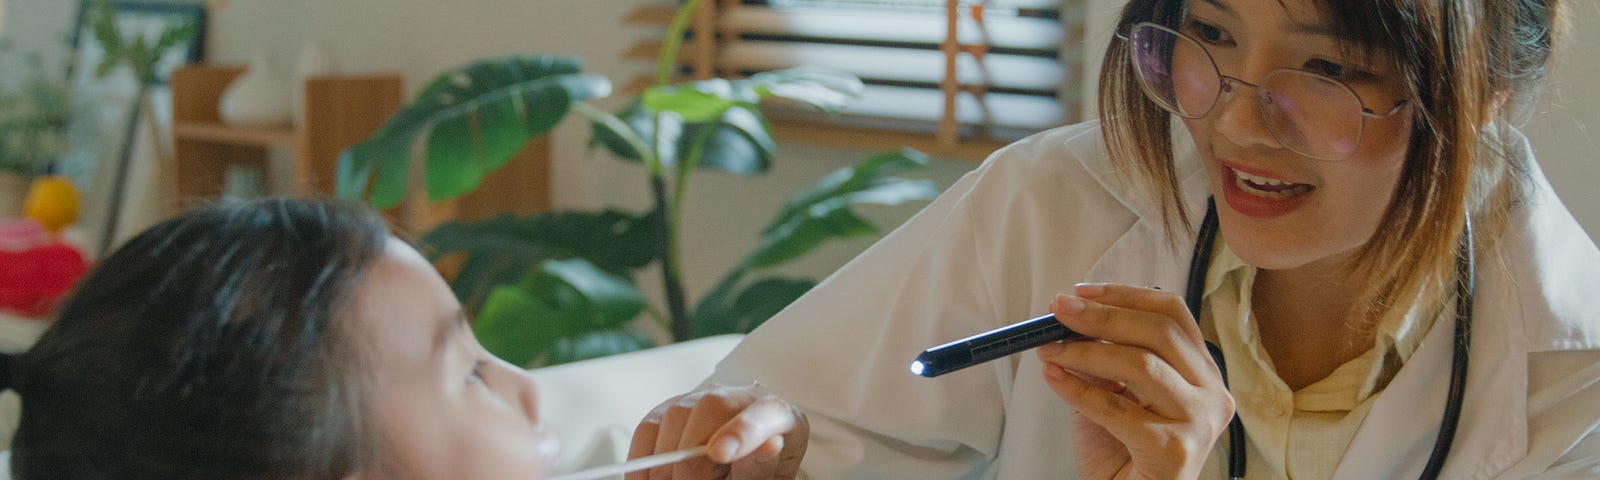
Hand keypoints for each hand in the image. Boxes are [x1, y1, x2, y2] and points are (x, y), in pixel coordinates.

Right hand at [627, 382, 808, 478]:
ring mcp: (701, 399)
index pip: (763, 413)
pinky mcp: (669, 409)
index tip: (721, 454)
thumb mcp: (767, 477)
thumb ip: (759, 469)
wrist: (741, 465)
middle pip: (710, 409)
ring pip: (674, 417)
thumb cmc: (758, 472)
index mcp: (778, 415)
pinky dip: (643, 460)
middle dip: (693, 461)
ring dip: (667, 463)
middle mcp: (740, 397)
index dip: (742, 431)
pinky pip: (647, 428)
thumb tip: (769, 447)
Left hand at [1035, 283, 1233, 479]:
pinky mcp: (1175, 450)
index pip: (1173, 314)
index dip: (1125, 296)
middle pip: (1159, 332)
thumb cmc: (1123, 451)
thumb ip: (1104, 357)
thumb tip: (1069, 315)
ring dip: (1085, 352)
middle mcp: (1211, 394)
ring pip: (1141, 365)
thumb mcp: (1115, 392)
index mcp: (1202, 372)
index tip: (1082, 292)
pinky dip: (1077, 390)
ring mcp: (1199, 422)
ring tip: (1050, 350)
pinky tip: (1053, 379)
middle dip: (1102, 317)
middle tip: (1058, 310)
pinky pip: (1116, 408)